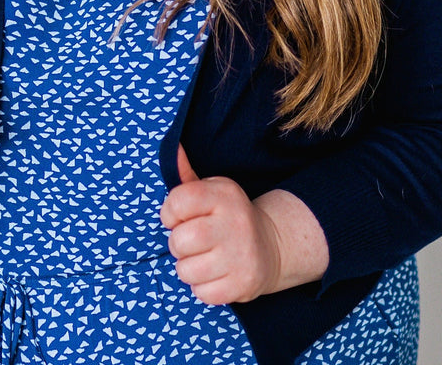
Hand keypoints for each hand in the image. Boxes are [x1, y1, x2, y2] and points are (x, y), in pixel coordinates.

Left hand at [159, 144, 281, 304]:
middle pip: (179, 241)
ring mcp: (240, 255)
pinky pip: (201, 293)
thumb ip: (187, 175)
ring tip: (204, 257)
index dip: (170, 213)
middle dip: (178, 244)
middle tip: (192, 241)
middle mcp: (234, 222)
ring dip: (188, 268)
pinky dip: (202, 287)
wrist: (271, 245)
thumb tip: (173, 148)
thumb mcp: (212, 191)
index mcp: (224, 194)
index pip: (178, 201)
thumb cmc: (228, 216)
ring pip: (186, 271)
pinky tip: (215, 273)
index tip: (179, 217)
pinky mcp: (243, 284)